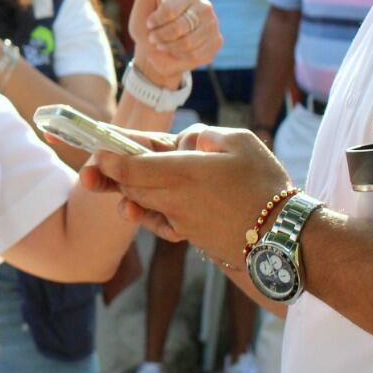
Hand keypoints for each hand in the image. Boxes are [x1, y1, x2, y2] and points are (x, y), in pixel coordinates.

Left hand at [82, 125, 291, 266]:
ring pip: (142, 204)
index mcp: (183, 171)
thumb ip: (205, 136)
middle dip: (107, 178)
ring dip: (126, 194)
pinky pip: (159, 221)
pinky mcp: (189, 236)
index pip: (132, 166)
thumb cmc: (265, 185)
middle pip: (129, 187)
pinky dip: (147, 213)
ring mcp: (180, 220)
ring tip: (111, 184)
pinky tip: (141, 208)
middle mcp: (175, 198)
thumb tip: (187, 142)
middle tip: (89, 170)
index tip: (95, 153)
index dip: (109, 159)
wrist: (283, 236)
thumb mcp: (240, 142)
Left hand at [126, 0, 222, 86]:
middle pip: (181, 26)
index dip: (156, 20)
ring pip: (190, 42)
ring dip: (170, 47)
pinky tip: (177, 51)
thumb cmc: (147, 22)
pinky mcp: (216, 42)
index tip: (149, 23)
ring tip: (164, 44)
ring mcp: (213, 23)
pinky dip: (181, 56)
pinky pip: (198, 53)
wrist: (155, 53)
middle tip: (155, 37)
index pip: (171, 8)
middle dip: (161, 35)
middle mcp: (204, 4)